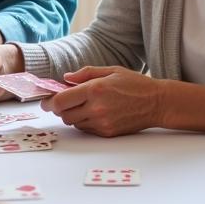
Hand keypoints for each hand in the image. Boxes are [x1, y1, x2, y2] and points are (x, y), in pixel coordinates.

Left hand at [41, 66, 163, 136]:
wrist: (158, 103)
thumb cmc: (135, 84)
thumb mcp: (110, 71)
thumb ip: (85, 73)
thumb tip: (66, 78)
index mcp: (95, 90)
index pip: (61, 100)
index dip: (50, 101)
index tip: (46, 100)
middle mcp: (96, 108)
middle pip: (64, 114)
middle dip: (60, 108)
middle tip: (63, 102)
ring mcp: (102, 122)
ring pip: (74, 123)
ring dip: (72, 115)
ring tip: (82, 105)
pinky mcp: (108, 132)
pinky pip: (86, 129)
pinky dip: (84, 122)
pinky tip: (93, 113)